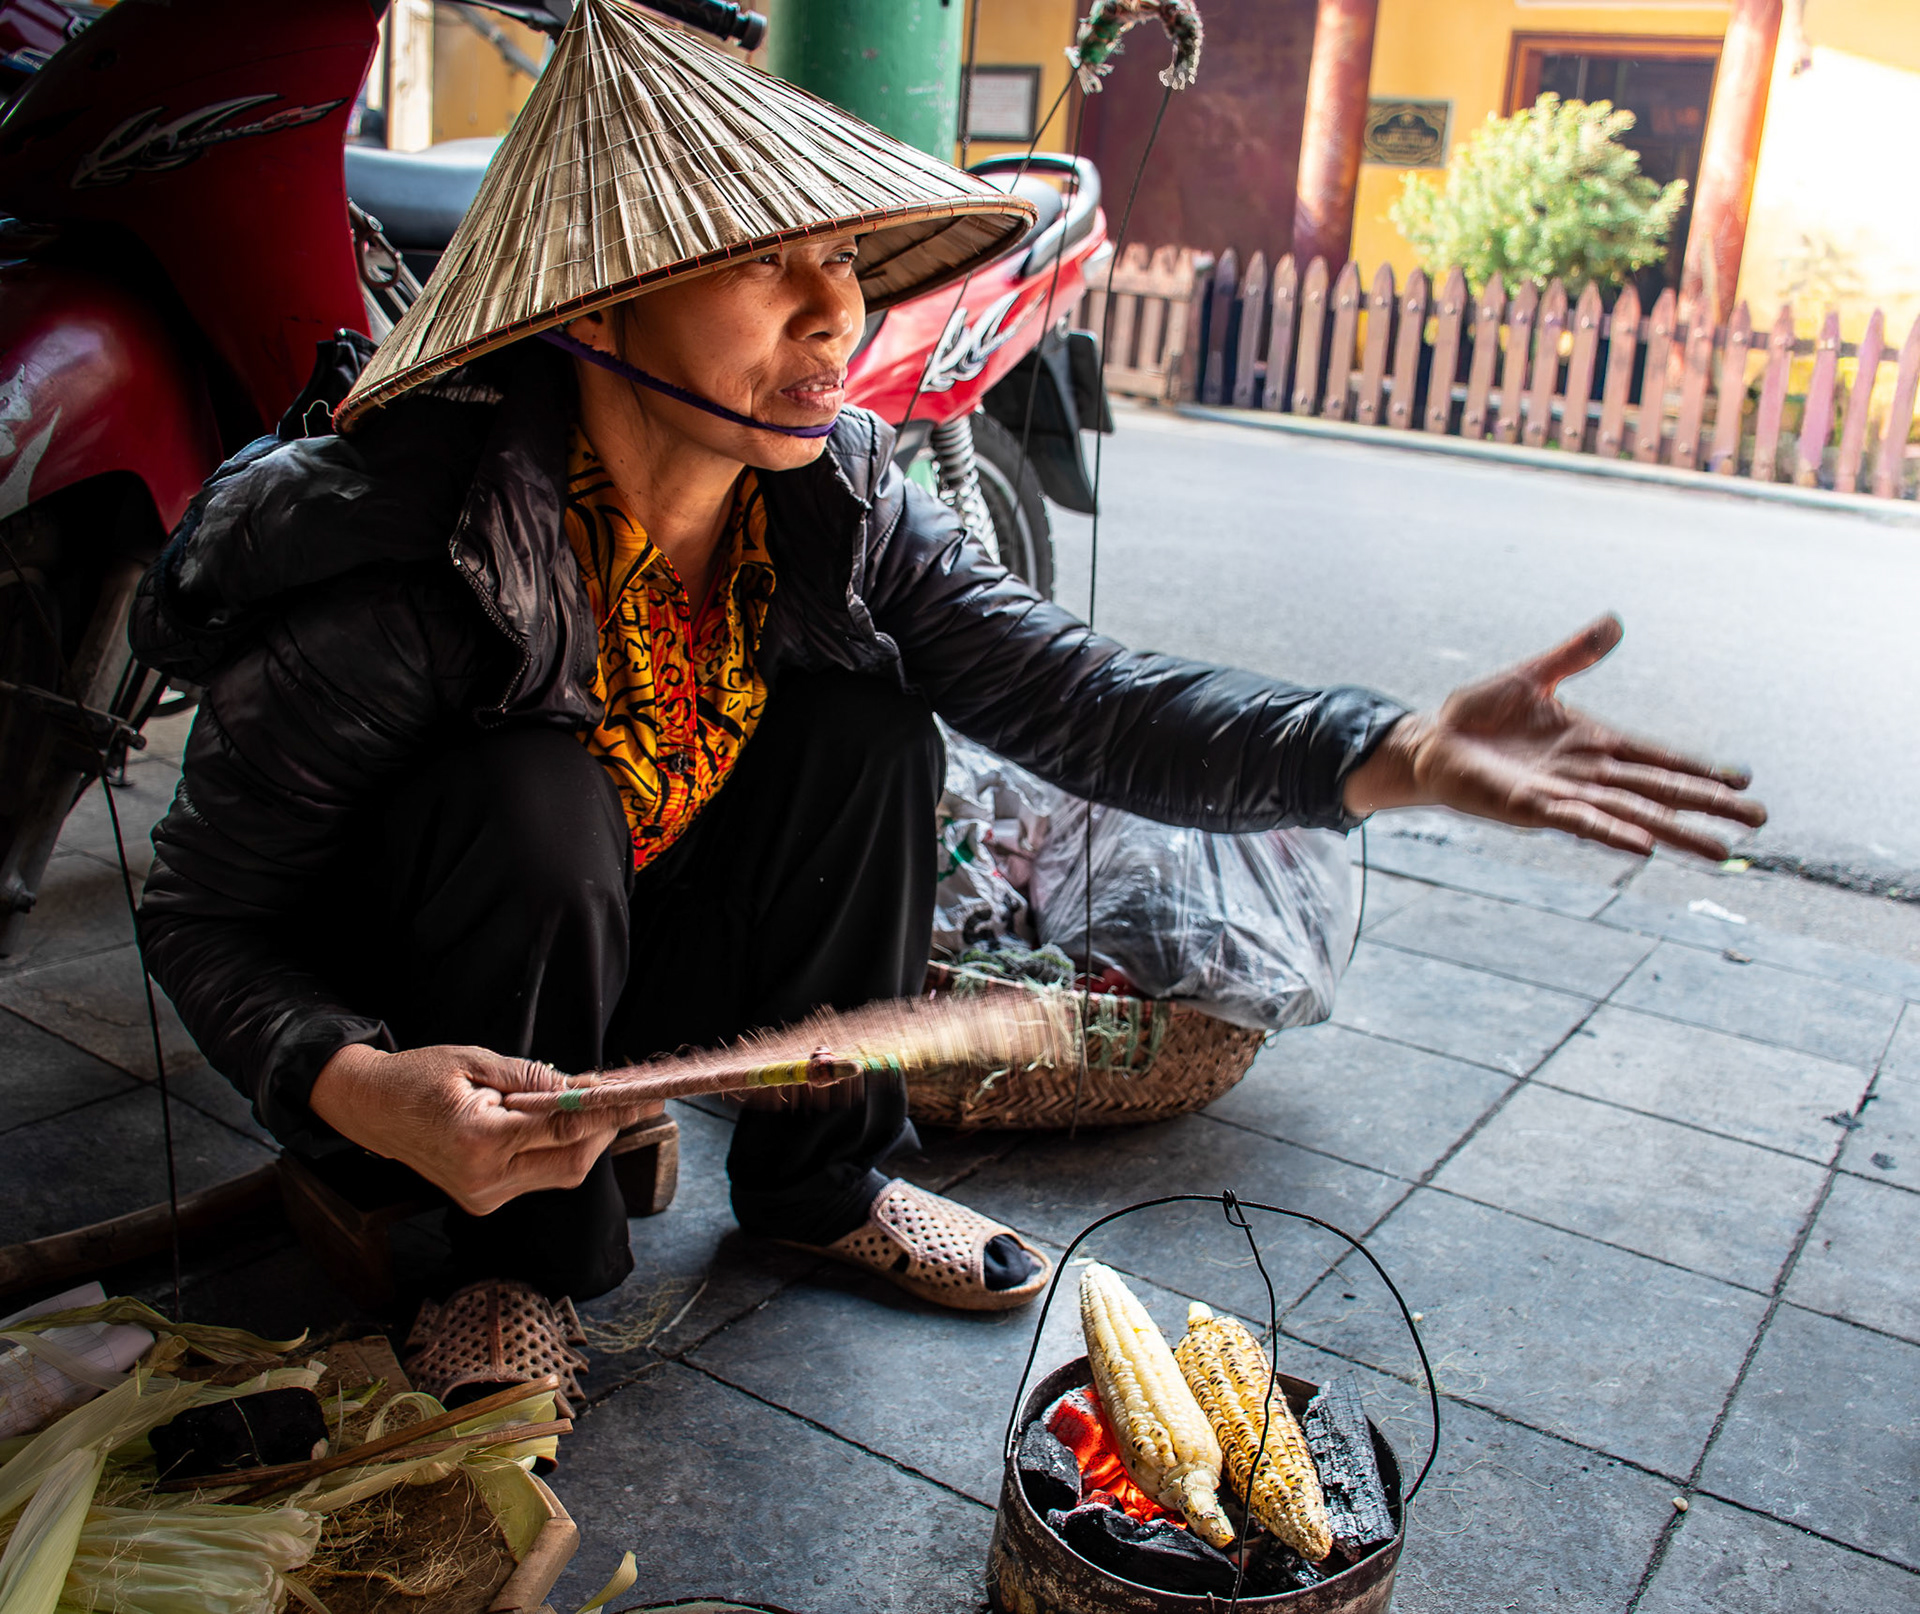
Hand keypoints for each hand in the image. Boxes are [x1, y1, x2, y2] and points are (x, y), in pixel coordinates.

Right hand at [309, 1044, 645, 1215]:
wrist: (370, 1109)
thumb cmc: (419, 1077)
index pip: (563, 1129)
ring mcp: (482, 1197)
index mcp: (478, 1140)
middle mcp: (483, 1179)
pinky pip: (538, 1178)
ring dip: (585, 1144)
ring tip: (595, 1109)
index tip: (642, 1097)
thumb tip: (589, 1089)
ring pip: (560, 1176)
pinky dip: (558, 1152)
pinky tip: (561, 1127)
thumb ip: (536, 1079)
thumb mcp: (479, 1061)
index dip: (608, 1113)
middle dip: (605, 1132)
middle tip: (628, 1101)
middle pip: (571, 1164)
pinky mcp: (483, 1202)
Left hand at [1342, 615, 1766, 859]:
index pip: (1659, 758)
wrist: (1430, 742)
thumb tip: (1616, 623)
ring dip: (1675, 833)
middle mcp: (1587, 774)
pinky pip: (1577, 822)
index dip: (1700, 770)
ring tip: (1721, 851)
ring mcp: (1562, 794)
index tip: (1744, 781)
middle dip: (1708, 807)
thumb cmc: (1479, 716)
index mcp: (1594, 744)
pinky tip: (1643, 848)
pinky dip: (1610, 833)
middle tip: (1759, 823)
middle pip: (1659, 792)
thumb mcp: (1533, 677)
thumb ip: (1574, 655)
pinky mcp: (1529, 807)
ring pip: (1631, 816)